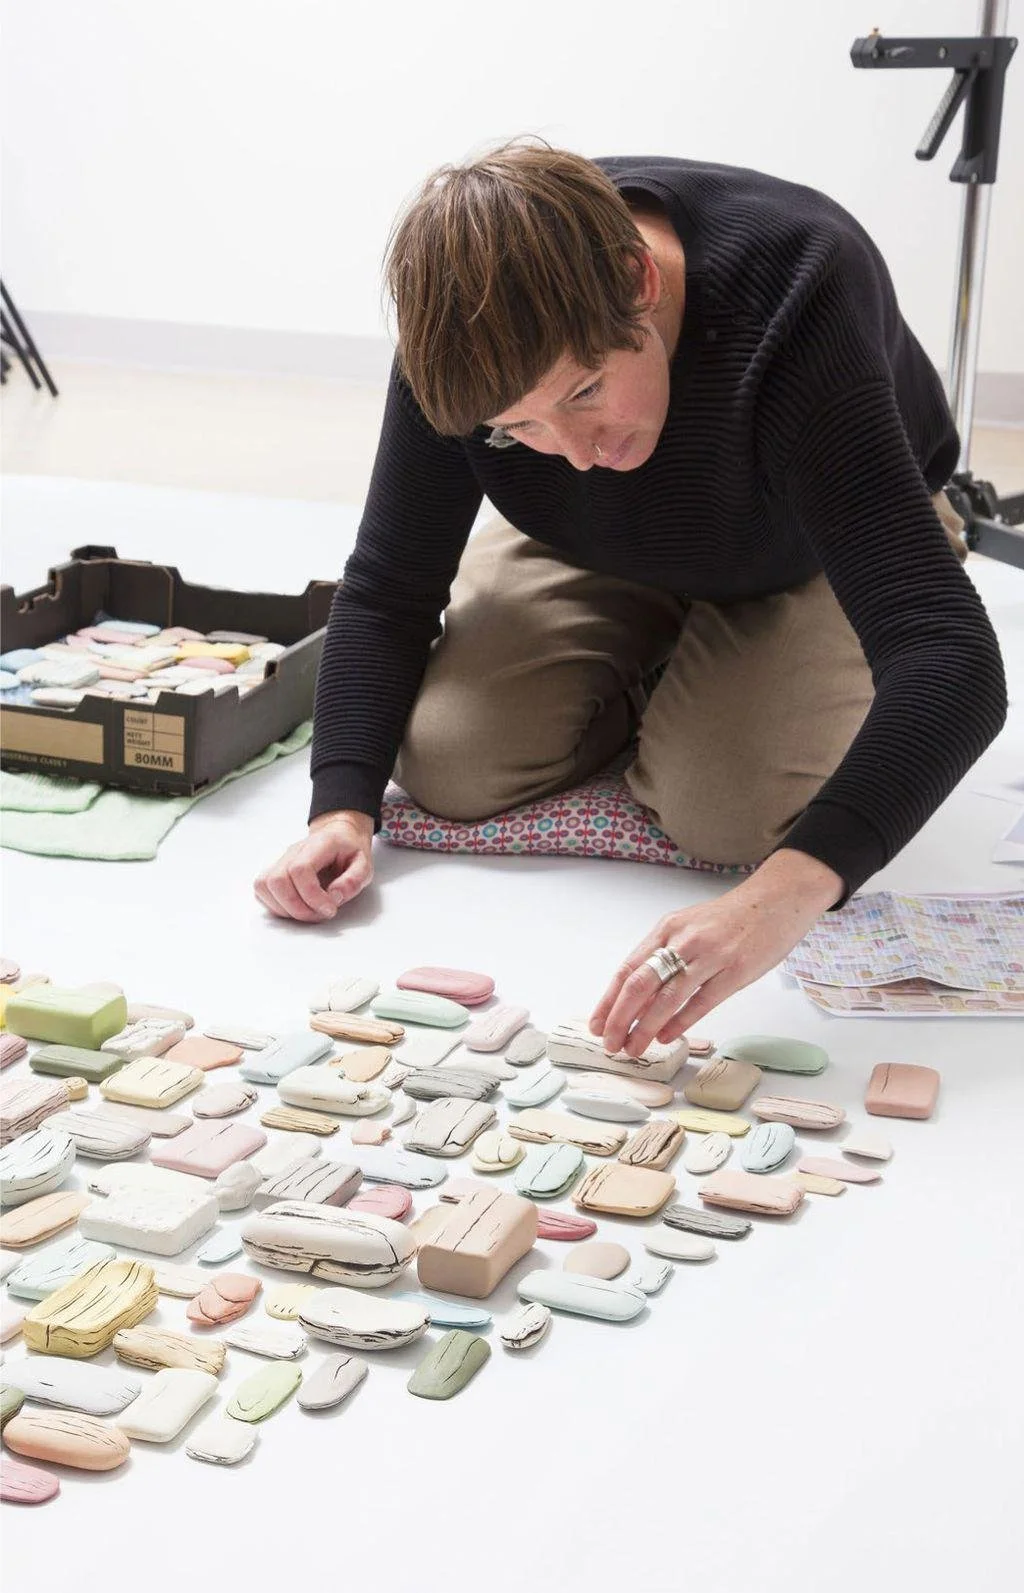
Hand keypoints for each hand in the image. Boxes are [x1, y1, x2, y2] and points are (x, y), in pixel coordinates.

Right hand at [254, 810, 374, 922]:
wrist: (338, 836)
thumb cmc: (350, 851)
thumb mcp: (365, 864)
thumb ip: (354, 880)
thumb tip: (335, 897)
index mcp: (318, 844)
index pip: (300, 869)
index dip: (312, 895)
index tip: (330, 909)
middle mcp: (294, 850)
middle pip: (277, 880)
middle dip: (297, 907)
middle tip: (320, 914)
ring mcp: (280, 860)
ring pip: (264, 885)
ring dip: (285, 908)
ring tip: (309, 912)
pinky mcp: (274, 871)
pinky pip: (262, 890)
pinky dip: (276, 906)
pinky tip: (296, 908)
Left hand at [588, 849, 842, 1055]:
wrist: (777, 900)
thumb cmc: (732, 917)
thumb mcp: (690, 925)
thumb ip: (666, 952)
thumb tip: (639, 993)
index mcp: (667, 928)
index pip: (628, 968)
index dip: (609, 1000)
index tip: (597, 1024)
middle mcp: (684, 940)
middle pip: (640, 984)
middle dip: (620, 1018)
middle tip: (611, 1043)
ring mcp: (710, 955)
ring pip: (668, 997)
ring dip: (646, 1027)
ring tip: (634, 1048)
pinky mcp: (736, 971)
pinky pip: (701, 1002)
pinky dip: (680, 1022)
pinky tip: (667, 1037)